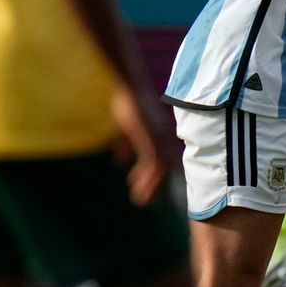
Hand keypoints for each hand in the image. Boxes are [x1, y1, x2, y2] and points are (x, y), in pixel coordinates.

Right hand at [110, 86, 174, 205]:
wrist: (128, 86)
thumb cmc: (126, 103)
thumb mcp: (125, 129)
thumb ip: (125, 145)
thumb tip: (120, 162)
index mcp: (158, 137)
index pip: (162, 162)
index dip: (153, 177)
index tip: (142, 190)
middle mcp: (162, 138)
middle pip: (165, 168)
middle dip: (154, 186)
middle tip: (143, 201)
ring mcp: (158, 137)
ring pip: (159, 168)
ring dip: (149, 185)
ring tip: (139, 200)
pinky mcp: (150, 136)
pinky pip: (151, 161)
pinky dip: (145, 176)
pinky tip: (136, 186)